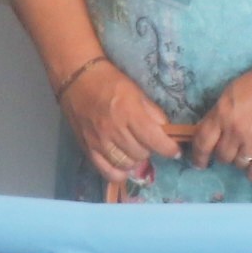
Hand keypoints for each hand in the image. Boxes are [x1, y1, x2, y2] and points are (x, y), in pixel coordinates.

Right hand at [56, 57, 181, 185]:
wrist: (77, 80)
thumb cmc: (110, 82)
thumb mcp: (137, 92)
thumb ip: (153, 113)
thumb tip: (166, 132)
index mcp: (128, 112)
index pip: (154, 139)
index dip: (169, 149)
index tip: (175, 151)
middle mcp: (114, 130)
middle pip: (142, 154)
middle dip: (150, 149)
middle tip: (148, 141)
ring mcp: (99, 141)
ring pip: (127, 164)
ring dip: (136, 159)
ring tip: (135, 149)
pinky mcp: (88, 149)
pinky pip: (108, 172)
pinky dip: (120, 173)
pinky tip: (124, 164)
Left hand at [190, 69, 251, 181]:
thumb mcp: (231, 93)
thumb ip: (220, 113)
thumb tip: (213, 131)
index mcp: (222, 115)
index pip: (202, 142)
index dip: (198, 156)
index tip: (200, 163)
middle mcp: (234, 131)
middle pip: (222, 156)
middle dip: (224, 156)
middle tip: (232, 151)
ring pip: (239, 164)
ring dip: (240, 162)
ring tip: (247, 155)